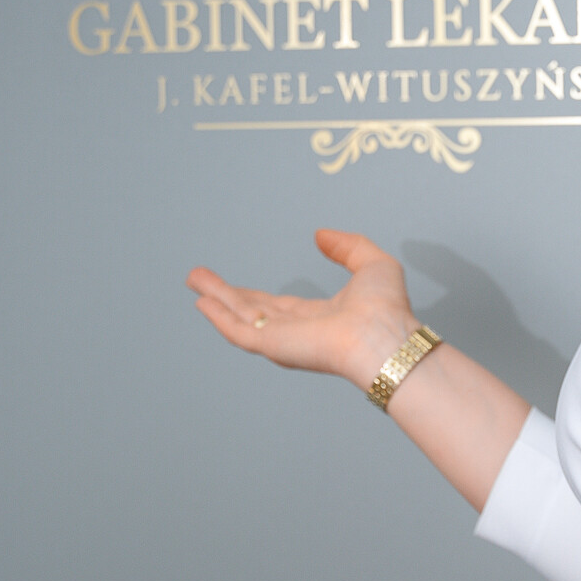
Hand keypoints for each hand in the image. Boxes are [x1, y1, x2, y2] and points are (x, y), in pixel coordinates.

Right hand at [187, 229, 413, 388]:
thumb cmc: (387, 308)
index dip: (252, 295)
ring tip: (193, 279)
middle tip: (198, 278)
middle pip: (252, 312)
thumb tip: (320, 235)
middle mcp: (298, 331)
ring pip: (240, 317)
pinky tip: (202, 301)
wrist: (384, 336)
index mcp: (320, 317)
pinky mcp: (273, 346)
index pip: (278, 307)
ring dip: (215, 298)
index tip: (232, 285)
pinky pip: (239, 332)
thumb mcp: (372, 264)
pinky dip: (219, 317)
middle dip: (224, 295)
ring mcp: (284, 340)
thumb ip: (348, 247)